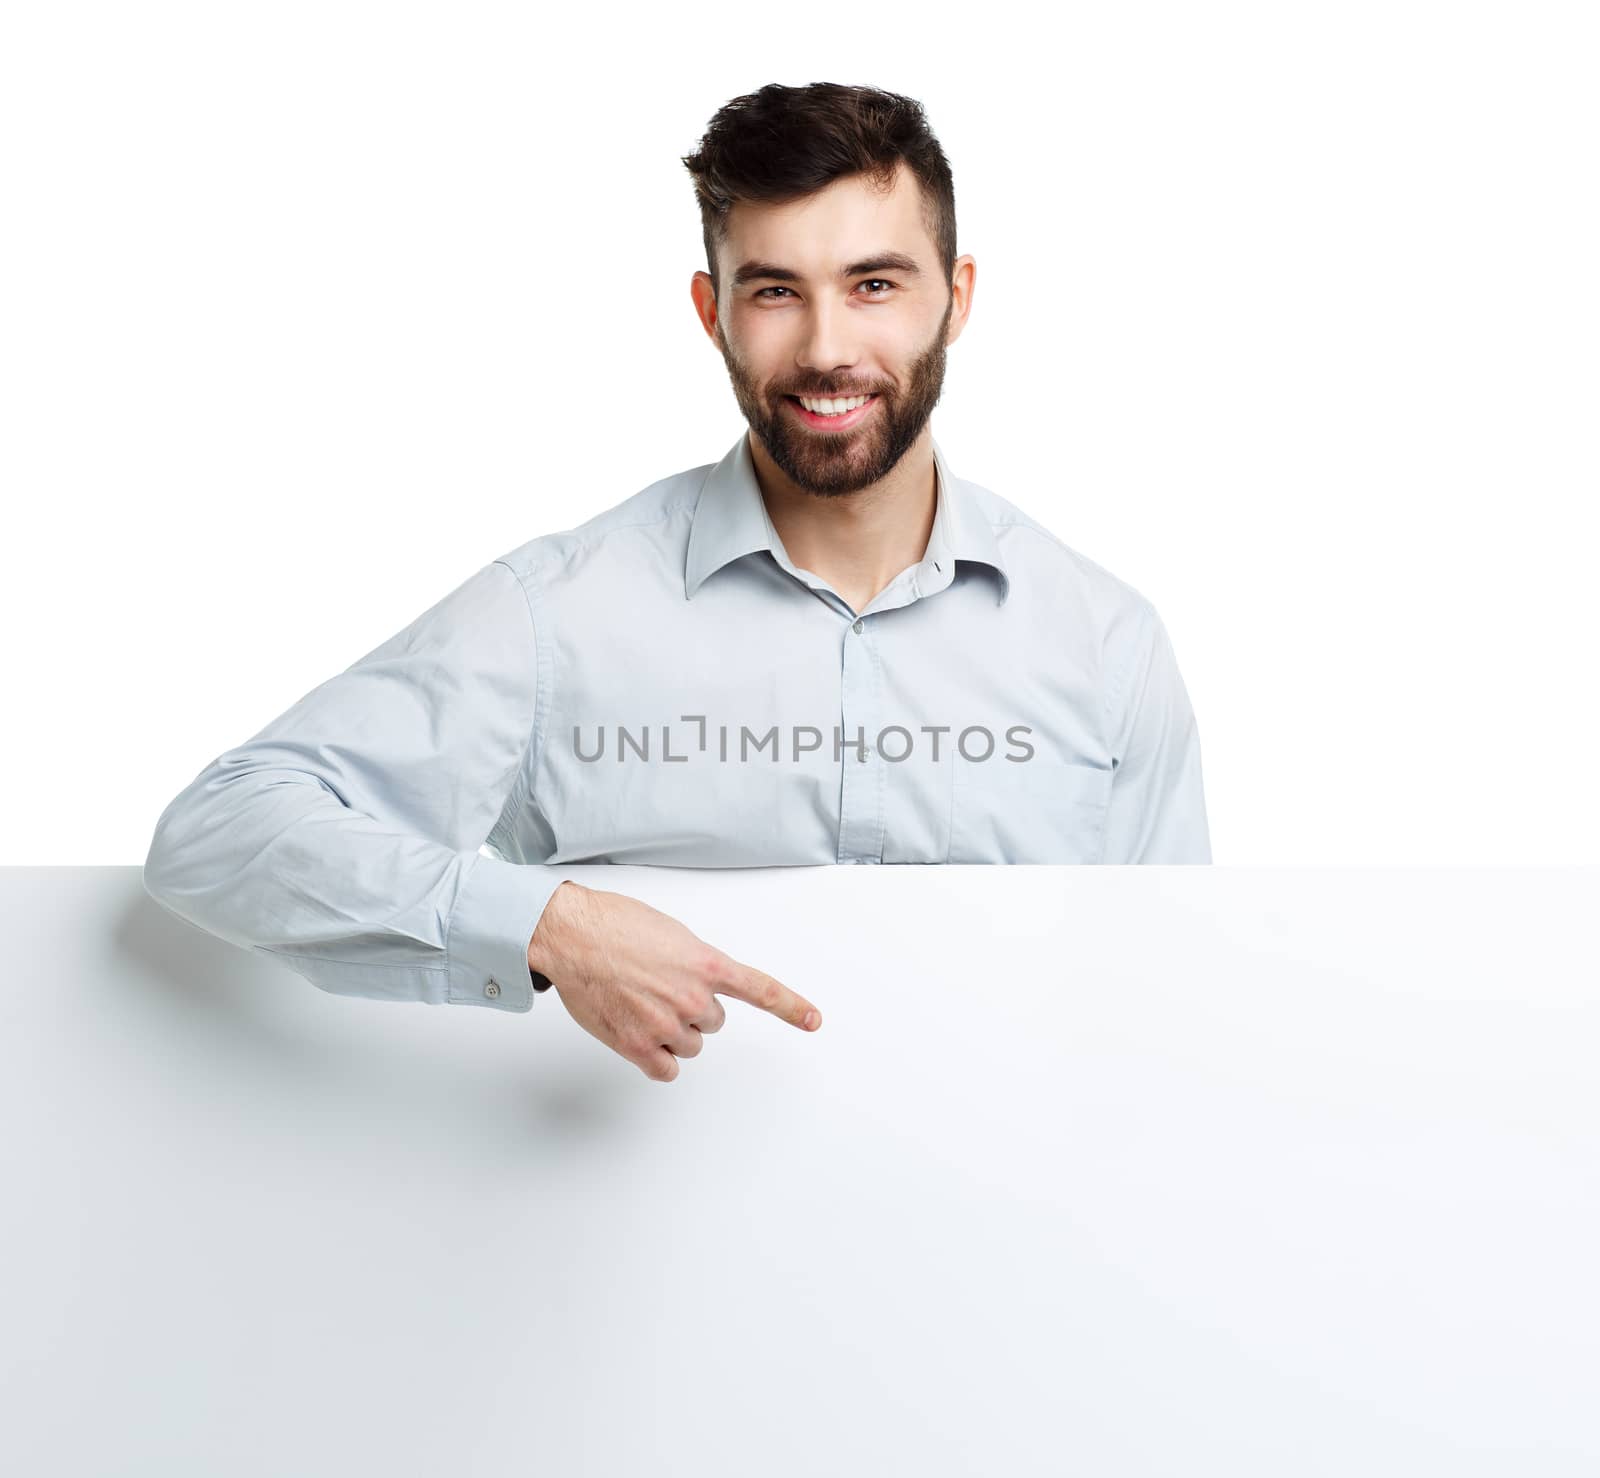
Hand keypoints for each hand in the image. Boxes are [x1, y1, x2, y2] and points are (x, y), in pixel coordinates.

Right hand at [526, 882, 822, 1081]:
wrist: (573, 936)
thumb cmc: (614, 925)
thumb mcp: (671, 934)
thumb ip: (694, 963)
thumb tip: (698, 985)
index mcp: (706, 964)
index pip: (761, 989)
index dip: (791, 1007)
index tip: (814, 1020)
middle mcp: (693, 997)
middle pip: (713, 1022)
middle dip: (691, 1009)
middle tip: (658, 987)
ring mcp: (666, 1025)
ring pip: (689, 1045)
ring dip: (671, 1032)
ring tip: (640, 1003)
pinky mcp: (637, 1046)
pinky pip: (666, 1070)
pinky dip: (656, 1060)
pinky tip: (640, 1038)